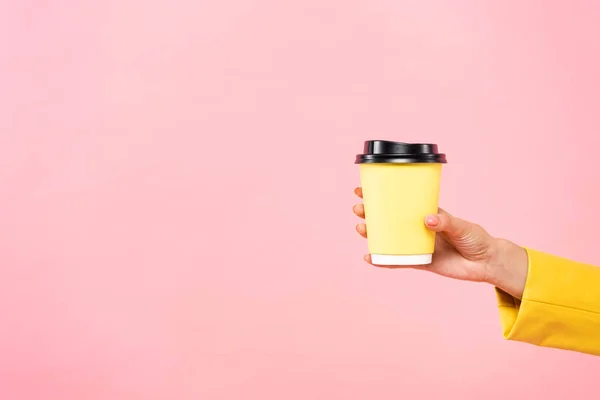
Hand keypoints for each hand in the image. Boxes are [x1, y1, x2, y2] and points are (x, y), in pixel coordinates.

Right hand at [352, 187, 527, 298]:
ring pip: (389, 238)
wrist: (486, 263)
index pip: (402, 202)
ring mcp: (417, 245)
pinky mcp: (419, 262)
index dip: (383, 195)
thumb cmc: (476, 239)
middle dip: (371, 213)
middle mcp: (418, 228)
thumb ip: (445, 222)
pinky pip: (397, 261)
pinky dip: (383, 260)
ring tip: (360, 228)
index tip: (364, 189)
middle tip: (358, 209)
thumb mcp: (462, 226)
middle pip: (389, 219)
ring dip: (373, 234)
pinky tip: (369, 257)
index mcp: (427, 214)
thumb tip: (427, 220)